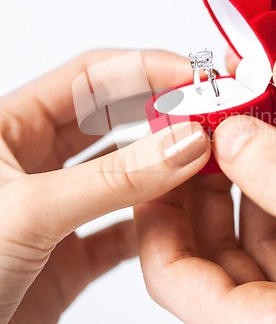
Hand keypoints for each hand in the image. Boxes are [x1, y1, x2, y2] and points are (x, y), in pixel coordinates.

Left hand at [0, 50, 210, 323]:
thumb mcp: (30, 210)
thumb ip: (114, 177)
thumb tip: (183, 143)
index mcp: (9, 128)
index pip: (90, 79)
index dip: (144, 69)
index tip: (193, 77)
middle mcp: (34, 162)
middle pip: (113, 119)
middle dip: (162, 113)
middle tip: (208, 114)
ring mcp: (56, 207)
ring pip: (124, 173)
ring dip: (164, 168)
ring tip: (202, 162)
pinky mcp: (70, 254)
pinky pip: (125, 227)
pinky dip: (155, 223)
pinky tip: (179, 219)